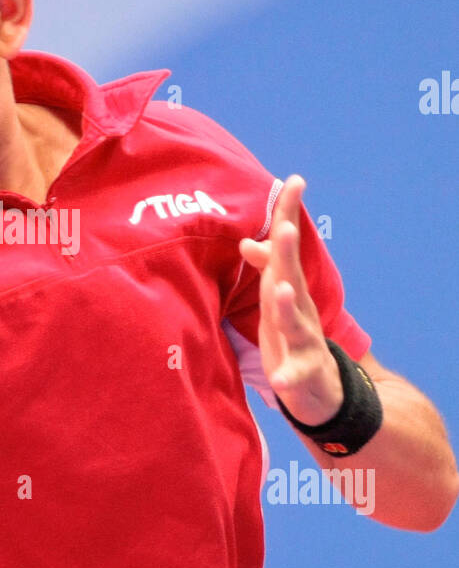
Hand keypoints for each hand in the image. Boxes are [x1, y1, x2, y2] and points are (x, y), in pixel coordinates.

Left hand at [238, 175, 342, 425]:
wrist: (321, 387)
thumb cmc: (291, 335)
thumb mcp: (277, 299)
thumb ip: (266, 270)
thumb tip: (246, 242)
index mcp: (289, 288)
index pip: (287, 247)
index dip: (288, 215)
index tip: (295, 180)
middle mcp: (300, 309)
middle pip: (292, 276)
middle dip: (289, 253)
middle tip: (287, 228)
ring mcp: (305, 341)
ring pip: (296, 322)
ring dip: (288, 305)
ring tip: (281, 289)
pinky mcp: (304, 374)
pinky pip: (296, 375)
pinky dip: (289, 376)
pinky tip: (281, 380)